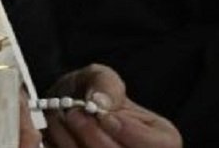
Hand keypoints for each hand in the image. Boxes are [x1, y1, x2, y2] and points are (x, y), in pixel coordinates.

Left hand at [41, 64, 181, 147]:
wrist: (60, 110)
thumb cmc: (88, 96)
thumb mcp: (98, 77)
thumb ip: (105, 83)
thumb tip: (100, 102)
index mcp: (159, 138)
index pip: (161, 146)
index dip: (130, 132)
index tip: (104, 115)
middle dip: (95, 135)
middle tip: (74, 113)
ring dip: (72, 141)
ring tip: (62, 118)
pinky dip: (61, 147)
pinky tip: (56, 134)